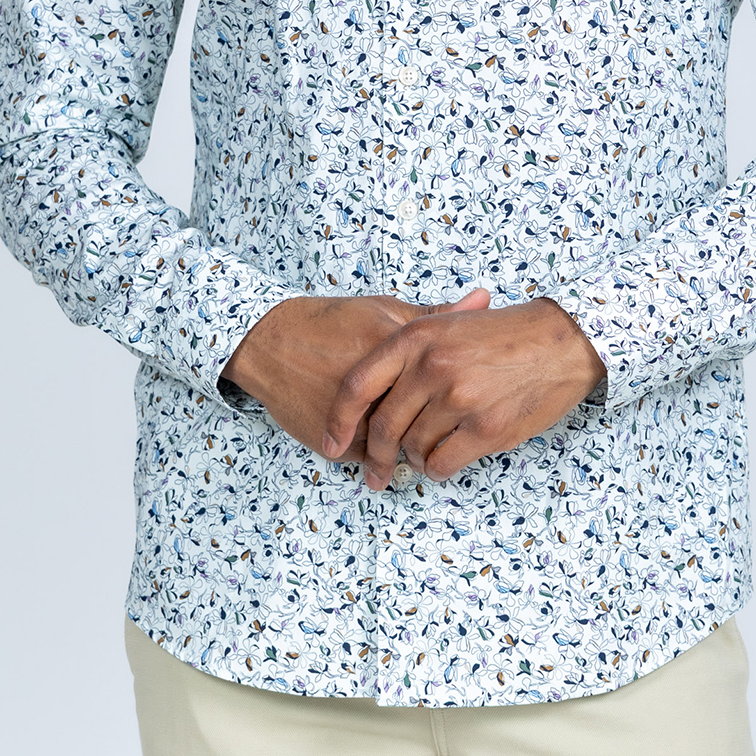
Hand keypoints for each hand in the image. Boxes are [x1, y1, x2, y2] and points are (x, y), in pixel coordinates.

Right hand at [220, 289, 490, 460]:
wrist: (271, 344)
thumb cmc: (332, 322)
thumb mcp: (384, 310)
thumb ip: (436, 315)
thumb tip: (485, 299)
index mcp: (393, 352)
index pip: (446, 384)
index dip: (461, 392)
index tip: (473, 392)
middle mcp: (377, 390)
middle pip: (429, 419)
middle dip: (443, 425)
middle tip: (452, 423)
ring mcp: (357, 422)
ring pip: (403, 445)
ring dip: (413, 446)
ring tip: (422, 438)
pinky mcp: (337, 445)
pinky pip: (373, 456)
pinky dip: (381, 451)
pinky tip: (387, 441)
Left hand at [321, 297, 606, 488]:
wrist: (562, 341)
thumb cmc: (504, 333)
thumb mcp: (449, 323)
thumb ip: (410, 350)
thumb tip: (369, 390)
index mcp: (417, 337)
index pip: (359, 386)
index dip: (338, 420)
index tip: (332, 444)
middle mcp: (432, 367)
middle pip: (384, 426)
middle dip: (377, 457)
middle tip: (377, 474)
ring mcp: (459, 398)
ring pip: (414, 448)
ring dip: (416, 458)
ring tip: (428, 452)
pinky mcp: (486, 428)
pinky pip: (442, 463)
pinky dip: (439, 467)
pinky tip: (448, 457)